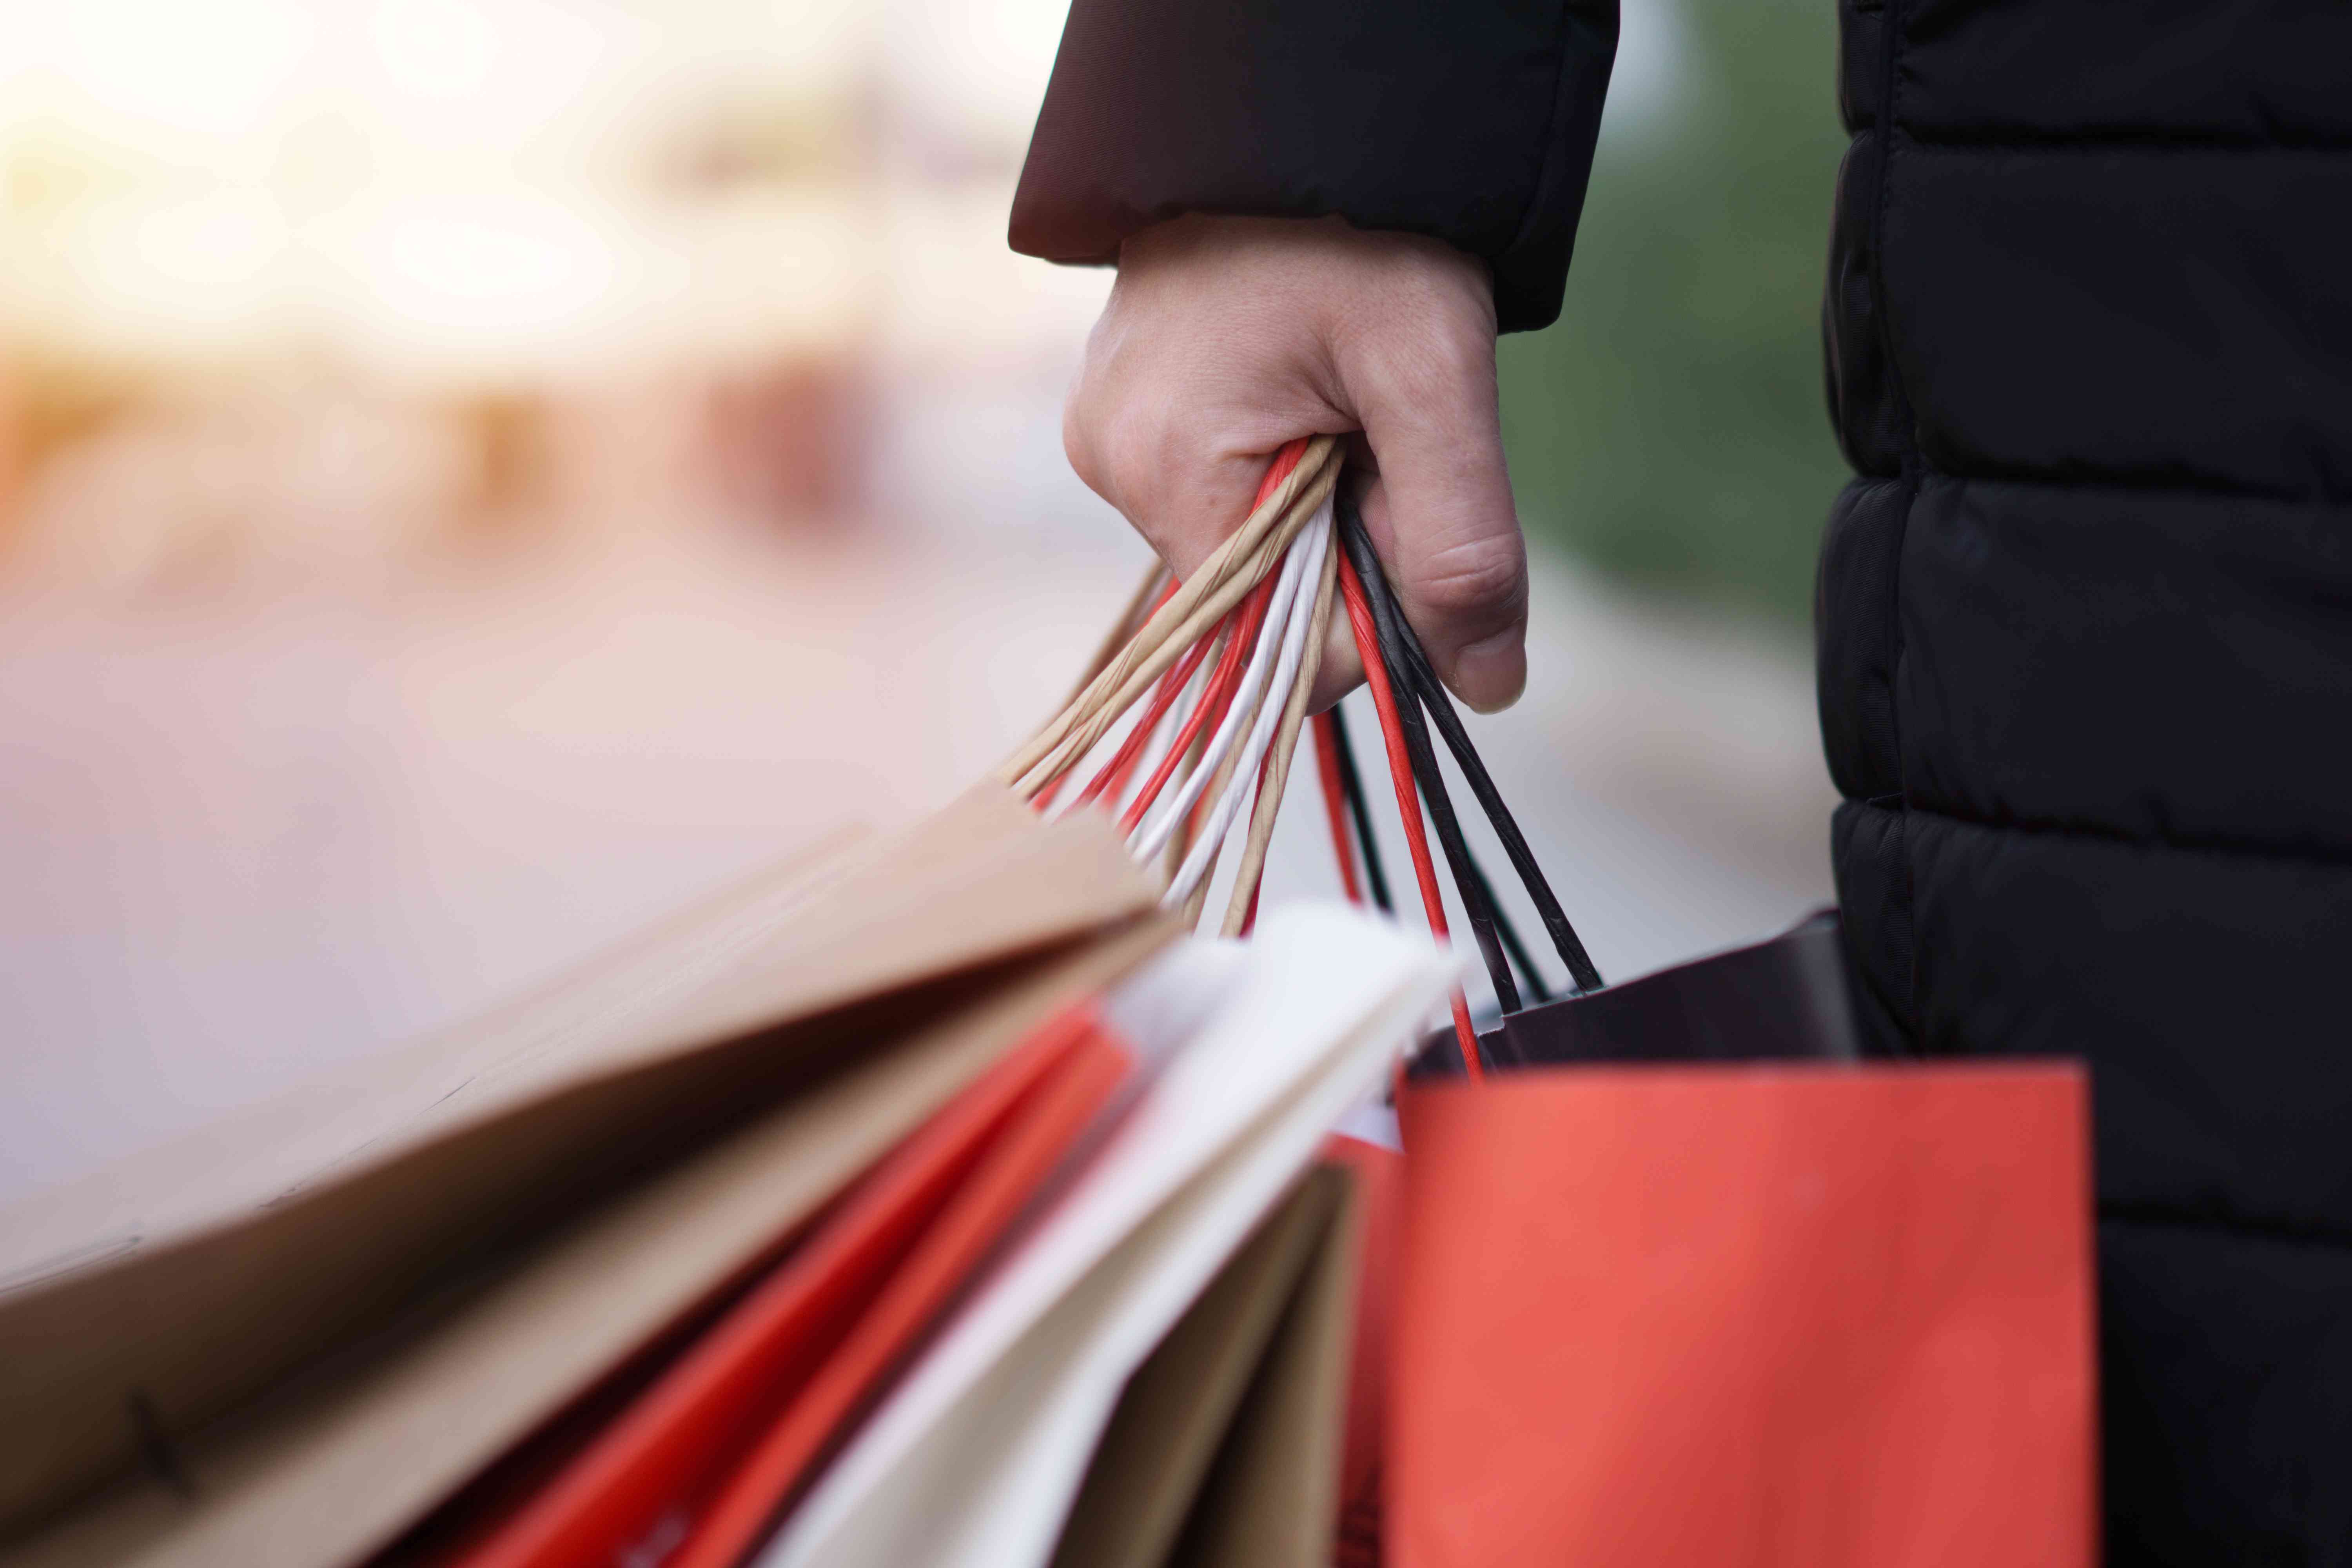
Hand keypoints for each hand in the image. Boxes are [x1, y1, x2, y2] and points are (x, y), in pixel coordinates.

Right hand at [1064, 214, 1528, 711]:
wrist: (1295, 121)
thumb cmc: (1363, 231)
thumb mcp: (1434, 378)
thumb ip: (1462, 543)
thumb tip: (1487, 690)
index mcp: (1166, 472)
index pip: (1277, 642)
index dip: (1366, 598)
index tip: (1400, 495)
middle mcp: (1113, 470)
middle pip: (1262, 595)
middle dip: (1344, 538)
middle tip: (1376, 424)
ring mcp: (1109, 442)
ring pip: (1248, 547)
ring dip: (1316, 500)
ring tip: (1335, 390)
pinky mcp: (1124, 419)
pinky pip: (1220, 494)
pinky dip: (1282, 467)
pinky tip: (1299, 387)